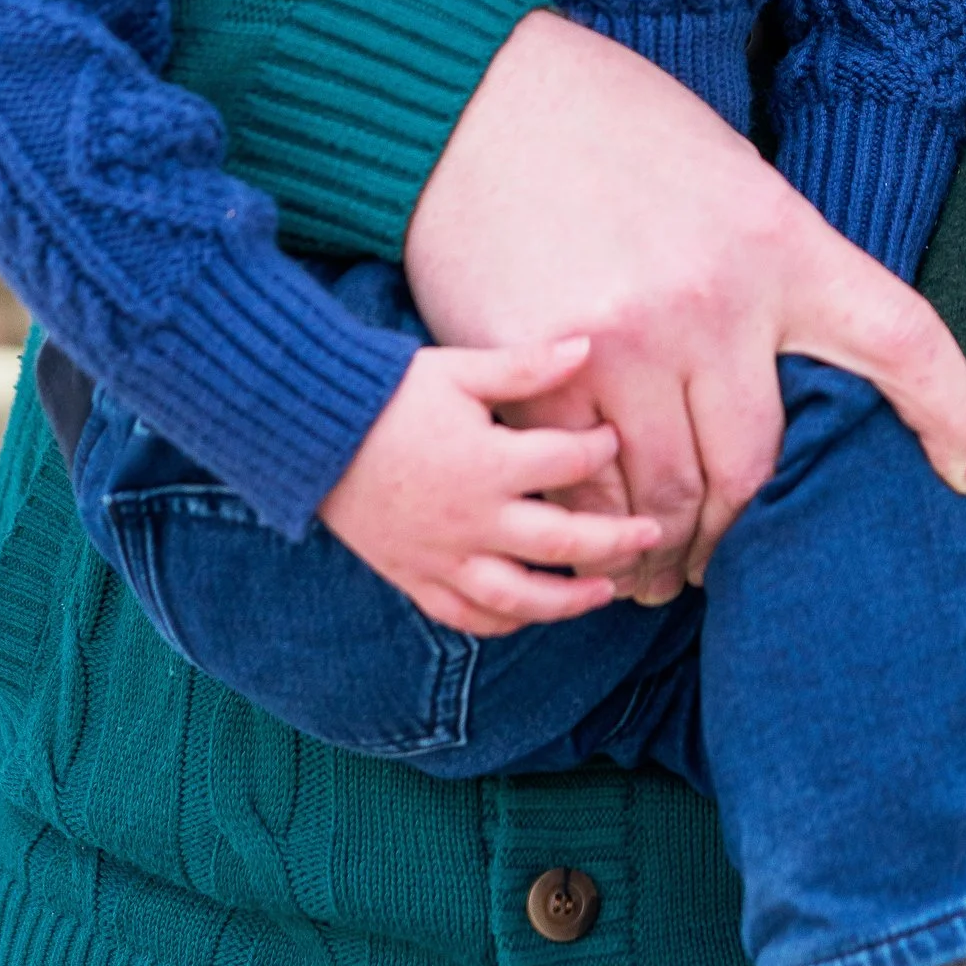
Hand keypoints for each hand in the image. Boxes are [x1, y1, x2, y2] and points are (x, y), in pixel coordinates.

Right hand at [318, 336, 665, 635]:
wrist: (311, 433)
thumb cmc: (389, 394)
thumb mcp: (461, 369)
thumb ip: (527, 366)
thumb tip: (589, 345)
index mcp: (489, 464)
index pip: (569, 464)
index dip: (603, 448)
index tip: (616, 437)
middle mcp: (472, 520)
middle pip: (562, 543)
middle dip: (615, 540)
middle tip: (654, 533)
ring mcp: (443, 557)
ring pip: (520, 598)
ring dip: (570, 599)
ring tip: (609, 590)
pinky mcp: (415, 577)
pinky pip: (466, 615)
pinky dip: (504, 621)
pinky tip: (531, 613)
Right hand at [402, 9, 965, 598]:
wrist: (480, 97)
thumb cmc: (614, 129)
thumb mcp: (729, 176)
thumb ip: (769, 267)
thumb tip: (802, 359)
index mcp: (780, 239)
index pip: (902, 339)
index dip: (952, 414)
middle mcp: (716, 297)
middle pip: (759, 465)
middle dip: (741, 532)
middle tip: (719, 558)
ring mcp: (629, 338)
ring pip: (671, 497)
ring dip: (667, 553)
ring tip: (658, 571)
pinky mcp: (545, 367)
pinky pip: (586, 484)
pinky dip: (596, 527)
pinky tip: (597, 537)